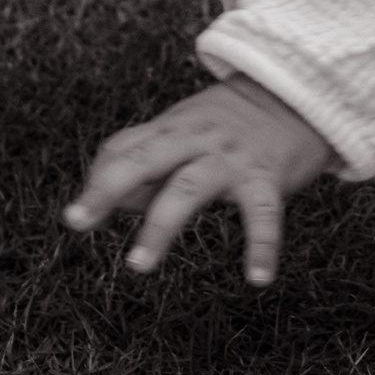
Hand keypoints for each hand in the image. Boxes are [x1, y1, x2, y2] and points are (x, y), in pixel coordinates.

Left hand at [63, 77, 335, 284]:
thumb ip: (148, 159)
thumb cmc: (231, 124)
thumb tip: (120, 203)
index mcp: (171, 129)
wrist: (298, 96)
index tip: (77, 217)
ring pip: (188, 189)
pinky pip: (263, 215)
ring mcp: (230, 157)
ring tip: (138, 266)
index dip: (98, 181)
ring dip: (159, 228)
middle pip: (142, 158)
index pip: (122, 150)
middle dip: (107, 188)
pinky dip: (262, 246)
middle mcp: (195, 139)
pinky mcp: (266, 175)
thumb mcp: (185, 131)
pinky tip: (258, 279)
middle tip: (77, 222)